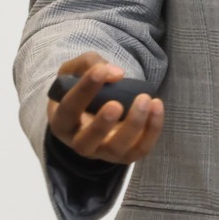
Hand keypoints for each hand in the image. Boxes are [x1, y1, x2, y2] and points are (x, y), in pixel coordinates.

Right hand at [47, 52, 163, 165]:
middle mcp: (78, 142)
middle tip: (117, 103)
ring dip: (133, 125)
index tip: (100, 70)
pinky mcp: (125, 155)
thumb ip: (90, 64)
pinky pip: (139, 149)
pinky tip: (157, 106)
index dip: (83, 91)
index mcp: (61, 121)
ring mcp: (102, 152)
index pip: (69, 110)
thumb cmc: (80, 88)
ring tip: (146, 99)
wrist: (94, 107)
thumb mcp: (74, 70)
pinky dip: (152, 130)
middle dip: (103, 124)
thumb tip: (117, 74)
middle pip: (86, 142)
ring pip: (116, 149)